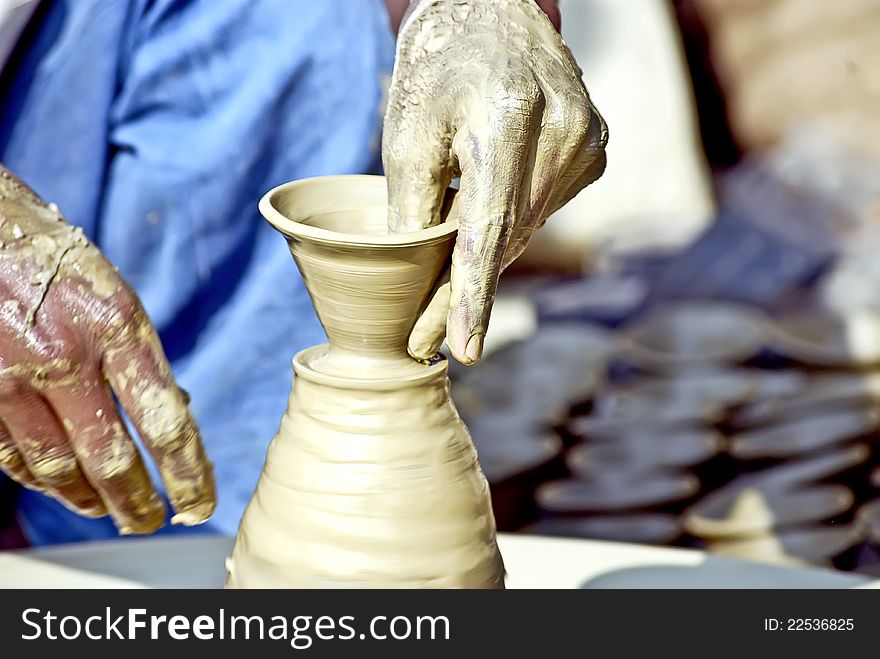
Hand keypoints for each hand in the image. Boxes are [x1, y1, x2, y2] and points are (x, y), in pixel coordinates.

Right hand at [0, 168, 215, 533]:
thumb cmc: (60, 263)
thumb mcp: (116, 299)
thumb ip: (139, 362)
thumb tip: (173, 418)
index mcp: (116, 327)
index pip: (166, 422)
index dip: (188, 474)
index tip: (200, 504)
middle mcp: (64, 357)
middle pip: (110, 460)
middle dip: (136, 503)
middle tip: (150, 522)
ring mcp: (10, 378)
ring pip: (56, 469)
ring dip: (86, 500)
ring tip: (107, 510)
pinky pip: (10, 457)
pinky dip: (39, 480)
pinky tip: (58, 486)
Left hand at [384, 0, 606, 364]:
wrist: (492, 12)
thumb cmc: (439, 69)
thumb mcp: (406, 132)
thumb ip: (413, 207)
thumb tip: (419, 280)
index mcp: (510, 117)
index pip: (489, 227)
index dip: (474, 295)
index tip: (462, 349)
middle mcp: (563, 130)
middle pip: (510, 236)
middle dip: (467, 289)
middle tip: (429, 333)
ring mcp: (588, 139)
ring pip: (530, 227)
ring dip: (489, 255)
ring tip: (449, 276)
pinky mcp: (597, 148)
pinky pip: (547, 207)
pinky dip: (513, 223)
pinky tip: (488, 214)